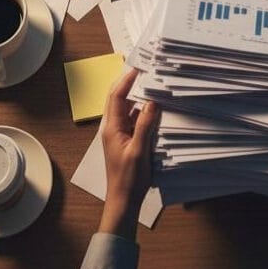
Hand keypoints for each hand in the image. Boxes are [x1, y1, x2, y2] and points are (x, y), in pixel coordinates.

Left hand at [97, 67, 160, 238]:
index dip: (125, 80)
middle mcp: (113, 128)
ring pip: (129, 110)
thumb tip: (152, 103)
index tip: (137, 67)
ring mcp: (119, 135)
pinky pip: (134, 122)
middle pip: (120, 100)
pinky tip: (156, 111)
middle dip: (132, 85)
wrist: (123, 201)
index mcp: (111, 128)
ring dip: (140, 100)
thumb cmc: (128, 179)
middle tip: (147, 72)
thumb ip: (144, 125)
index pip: (116, 96)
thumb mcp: (139, 151)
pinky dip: (144, 114)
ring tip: (154, 88)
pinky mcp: (127, 142)